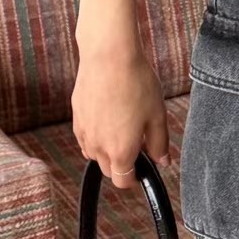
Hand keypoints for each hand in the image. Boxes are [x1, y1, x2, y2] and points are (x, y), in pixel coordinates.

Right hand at [71, 42, 170, 188]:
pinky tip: (108, 116)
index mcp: (120, 151)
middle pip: (108, 169)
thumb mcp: (157, 115)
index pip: (123, 182)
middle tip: (138, 141)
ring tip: (123, 126)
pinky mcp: (76, 116)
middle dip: (123, 164)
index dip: (135, 178)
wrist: (109, 56)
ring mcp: (84, 132)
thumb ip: (159, 143)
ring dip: (107, 150)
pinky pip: (85, 137)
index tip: (142, 168)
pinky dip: (96, 135)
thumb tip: (162, 161)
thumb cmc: (136, 83)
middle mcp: (97, 146)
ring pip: (94, 153)